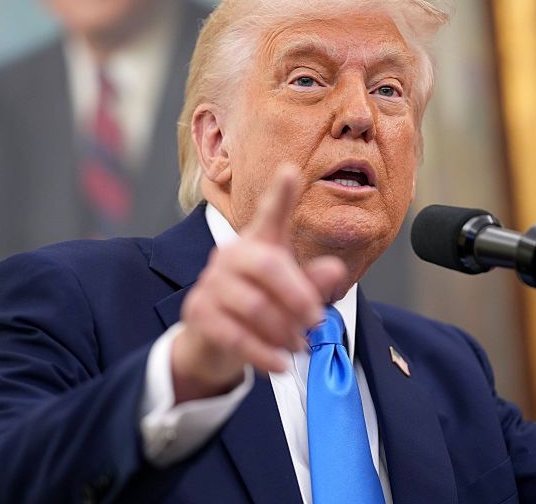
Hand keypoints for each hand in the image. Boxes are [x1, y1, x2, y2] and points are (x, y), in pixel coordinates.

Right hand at [170, 166, 347, 402]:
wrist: (214, 343)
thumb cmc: (262, 308)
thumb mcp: (291, 296)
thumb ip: (313, 283)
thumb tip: (335, 269)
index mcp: (258, 244)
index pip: (270, 215)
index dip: (280, 194)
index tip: (291, 170)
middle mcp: (231, 255)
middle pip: (268, 265)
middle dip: (298, 295)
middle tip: (318, 320)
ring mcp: (211, 283)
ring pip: (254, 305)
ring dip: (283, 331)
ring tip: (300, 346)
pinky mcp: (199, 313)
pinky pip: (235, 335)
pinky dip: (263, 354)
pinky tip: (280, 365)